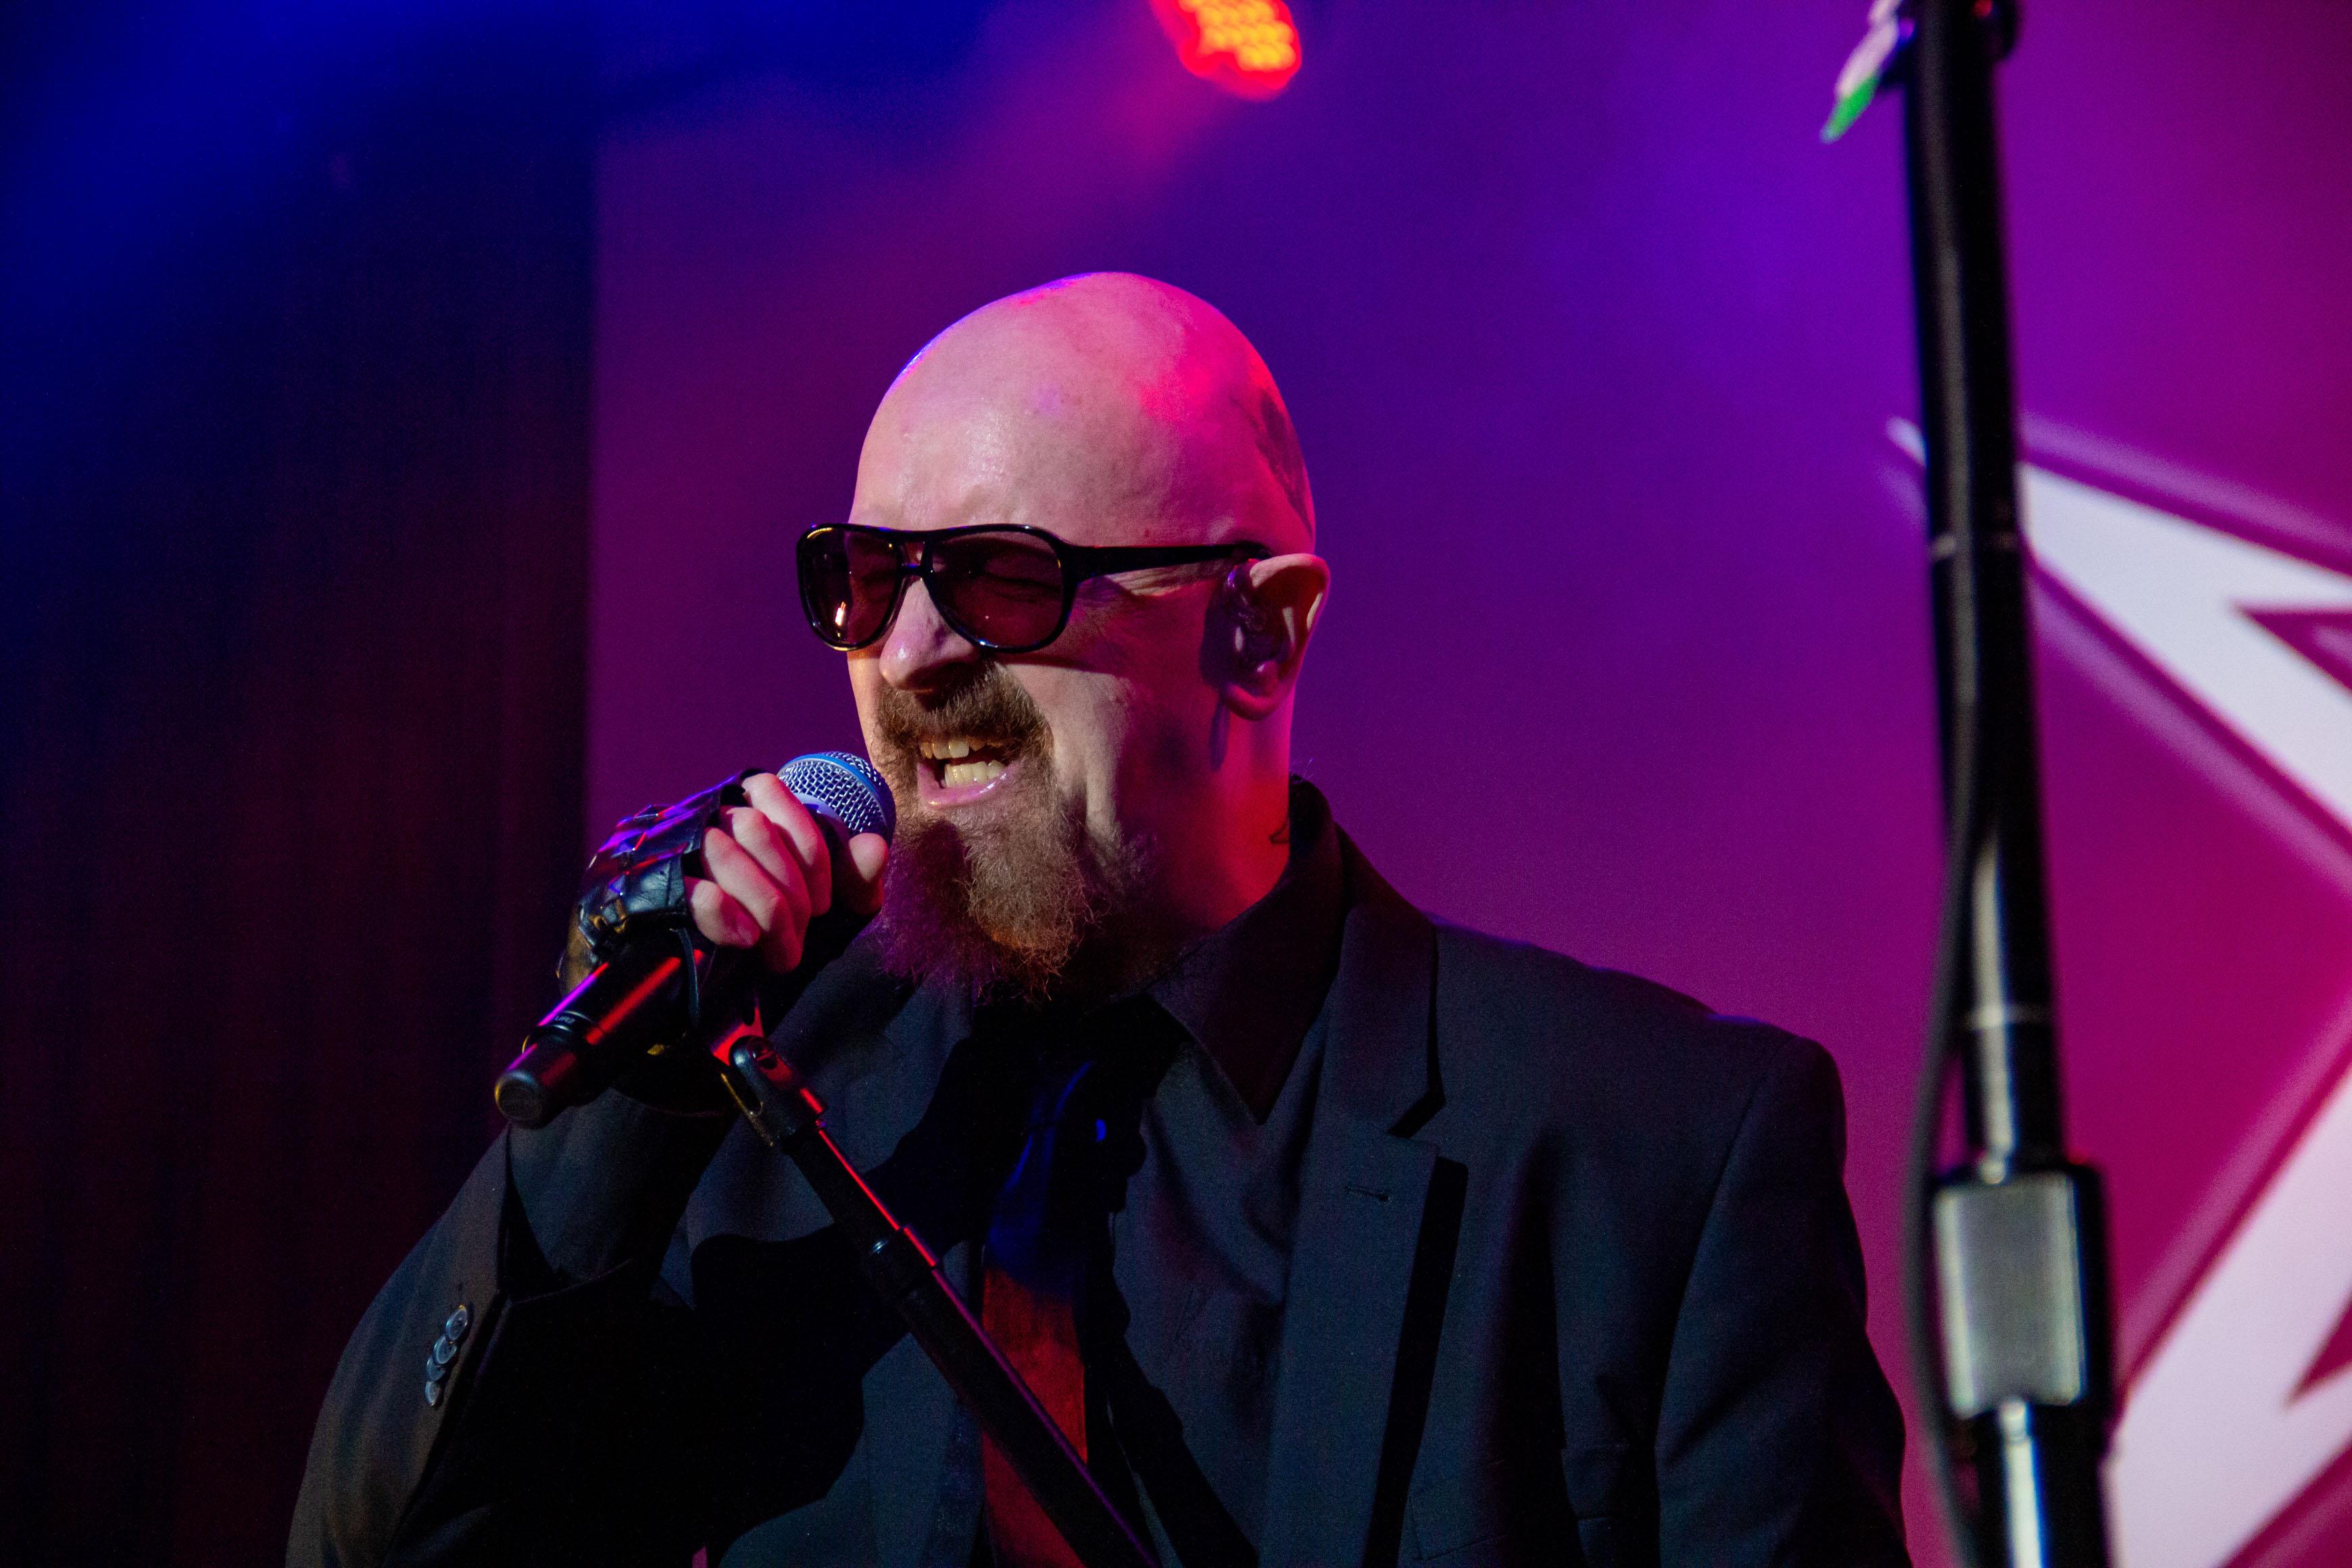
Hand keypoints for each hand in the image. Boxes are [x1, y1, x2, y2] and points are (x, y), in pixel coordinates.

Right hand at [685, 771, 889, 971]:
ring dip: (763, 907)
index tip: (823, 906)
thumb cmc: (775, 929)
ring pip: (723, 850)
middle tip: (798, 944)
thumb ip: (854, 877)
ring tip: (779, 953)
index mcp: (750, 810)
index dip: (811, 856)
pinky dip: (725, 913)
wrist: (709, 981)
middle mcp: (708, 819)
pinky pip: (692, 889)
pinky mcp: (656, 891)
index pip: (780, 800)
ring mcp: (677, 852)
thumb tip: (875, 846)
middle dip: (789, 894)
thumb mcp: (825, 907)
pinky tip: (746, 940)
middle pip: (756, 830)